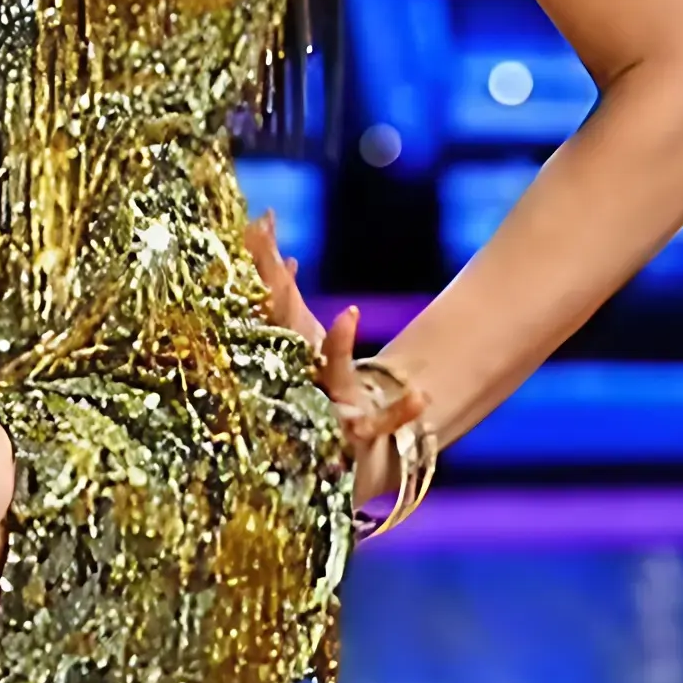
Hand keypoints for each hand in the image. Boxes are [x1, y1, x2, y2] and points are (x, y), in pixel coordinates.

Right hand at [242, 209, 412, 510]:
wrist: (336, 459)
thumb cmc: (316, 385)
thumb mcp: (302, 333)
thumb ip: (280, 285)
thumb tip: (272, 237)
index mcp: (284, 350)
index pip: (270, 302)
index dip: (263, 264)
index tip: (261, 223)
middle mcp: (298, 377)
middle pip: (288, 332)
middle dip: (283, 297)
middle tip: (283, 261)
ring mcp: (327, 406)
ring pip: (330, 374)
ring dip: (337, 345)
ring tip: (347, 314)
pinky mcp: (361, 433)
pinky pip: (381, 424)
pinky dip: (401, 412)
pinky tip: (421, 396)